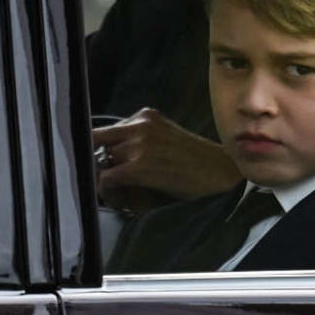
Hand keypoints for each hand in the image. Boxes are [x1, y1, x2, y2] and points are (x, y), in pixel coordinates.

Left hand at [93, 108, 239, 210]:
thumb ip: (138, 142)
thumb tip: (105, 160)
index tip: (97, 165)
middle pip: (95, 141)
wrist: (220, 174)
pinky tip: (119, 199)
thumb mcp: (165, 140)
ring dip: (101, 179)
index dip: (96, 150)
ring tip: (115, 192)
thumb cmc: (197, 162)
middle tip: (99, 179)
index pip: (104, 130)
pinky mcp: (140, 165)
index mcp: (146, 116)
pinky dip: (107, 191)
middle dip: (94, 161)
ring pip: (99, 161)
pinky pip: (105, 178)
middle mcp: (140, 125)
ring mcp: (140, 144)